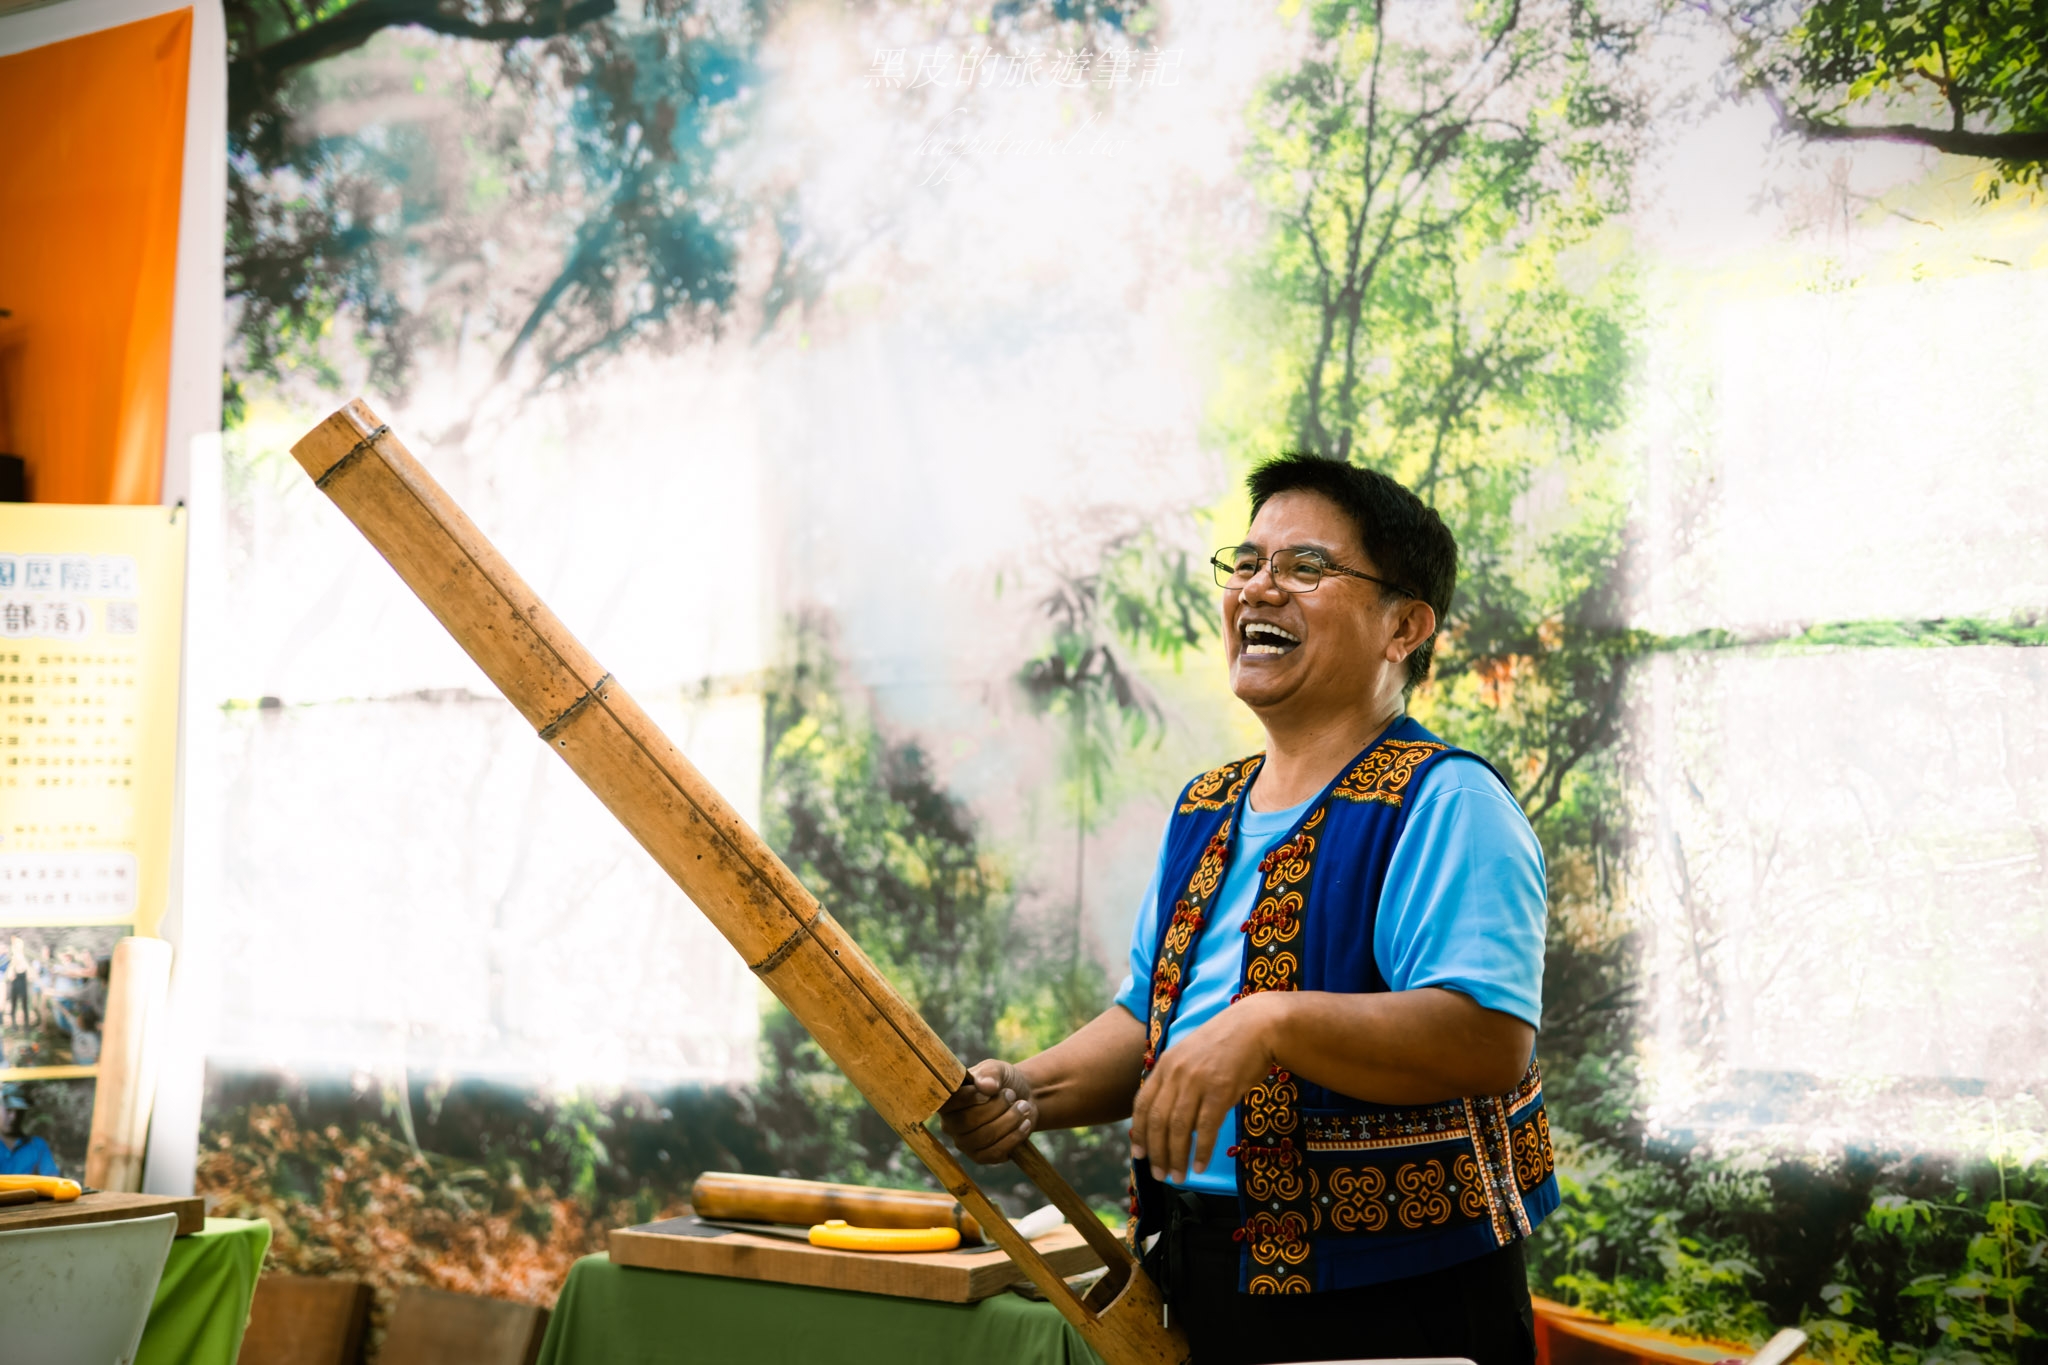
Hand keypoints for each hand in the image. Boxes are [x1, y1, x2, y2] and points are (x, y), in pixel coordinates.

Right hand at [939, 1059, 1036, 1163]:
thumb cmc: (1003, 1082)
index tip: (993, 1089)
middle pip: (968, 1122)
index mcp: (948, 1101)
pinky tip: (1025, 1123)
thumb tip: (986, 1085)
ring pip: (984, 1137)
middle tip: (1012, 1094)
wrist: (1022, 1098)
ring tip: (1024, 1106)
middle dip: (996, 1107)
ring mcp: (964, 1143)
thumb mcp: (997, 1069)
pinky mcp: (981, 1157)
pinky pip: (995, 1152)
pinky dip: (1014, 1137)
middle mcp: (950, 1124)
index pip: (950, 1103)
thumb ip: (990, 1073)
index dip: (971, 1097)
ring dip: (1009, 1120)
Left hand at [1129, 993, 1282, 1184]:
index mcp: (1165, 1064)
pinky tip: (1200, 1166)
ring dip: (1176, 1157)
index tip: (1138, 1154)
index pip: (1143, 1104)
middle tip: (1159, 1175)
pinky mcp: (1221, 1090)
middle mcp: (1176, 1073)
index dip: (1138, 1133)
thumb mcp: (1191, 1056)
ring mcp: (1198, 1081)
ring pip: (1179, 1128)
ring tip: (1177, 1177)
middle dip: (1156, 1153)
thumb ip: (1177, 1081)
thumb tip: (1170, 1118)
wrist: (1257, 1025)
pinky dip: (1201, 1151)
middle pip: (1158, 1121)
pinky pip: (1206, 1128)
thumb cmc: (1227, 1044)